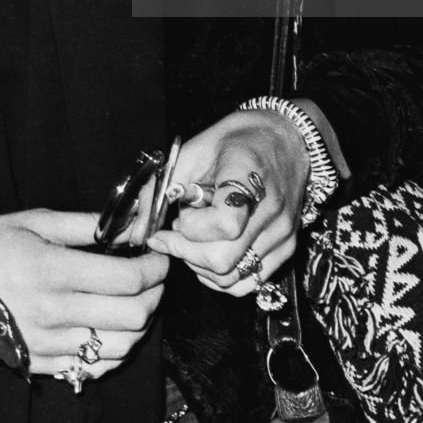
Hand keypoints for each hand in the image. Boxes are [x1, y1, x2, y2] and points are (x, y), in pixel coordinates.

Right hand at [0, 209, 168, 381]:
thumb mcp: (34, 221)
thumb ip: (87, 224)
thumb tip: (134, 223)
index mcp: (52, 270)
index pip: (127, 279)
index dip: (155, 267)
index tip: (159, 255)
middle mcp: (52, 312)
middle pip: (133, 317)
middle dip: (155, 294)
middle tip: (153, 276)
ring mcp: (46, 344)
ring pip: (121, 347)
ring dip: (139, 324)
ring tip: (134, 300)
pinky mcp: (39, 363)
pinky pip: (94, 366)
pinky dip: (114, 349)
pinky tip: (110, 326)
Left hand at [147, 108, 311, 296]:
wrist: (287, 139)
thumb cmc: (238, 140)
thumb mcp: (195, 150)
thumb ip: (164, 188)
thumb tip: (135, 229)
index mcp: (248, 176)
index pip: (224, 224)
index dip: (190, 231)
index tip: (170, 224)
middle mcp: (271, 211)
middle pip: (224, 260)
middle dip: (186, 253)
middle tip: (176, 233)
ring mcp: (282, 234)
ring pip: (234, 279)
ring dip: (201, 267)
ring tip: (194, 240)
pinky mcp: (287, 248)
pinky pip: (250, 283)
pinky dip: (223, 277)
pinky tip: (210, 254)